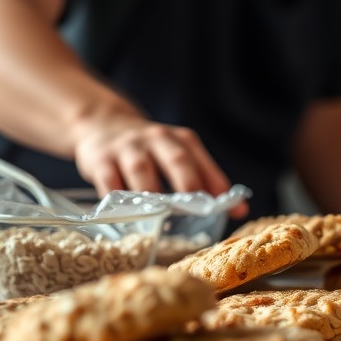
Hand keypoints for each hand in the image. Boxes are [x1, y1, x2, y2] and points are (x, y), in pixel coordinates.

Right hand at [73, 114, 248, 216]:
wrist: (103, 124)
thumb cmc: (150, 150)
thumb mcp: (177, 155)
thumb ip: (205, 180)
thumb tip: (240, 210)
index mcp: (181, 139)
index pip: (202, 160)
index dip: (218, 184)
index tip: (234, 209)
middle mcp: (157, 139)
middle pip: (176, 158)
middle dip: (188, 182)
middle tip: (196, 207)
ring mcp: (128, 148)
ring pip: (141, 169)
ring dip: (151, 192)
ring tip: (159, 217)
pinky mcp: (100, 159)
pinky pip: (108, 179)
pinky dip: (116, 198)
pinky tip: (123, 215)